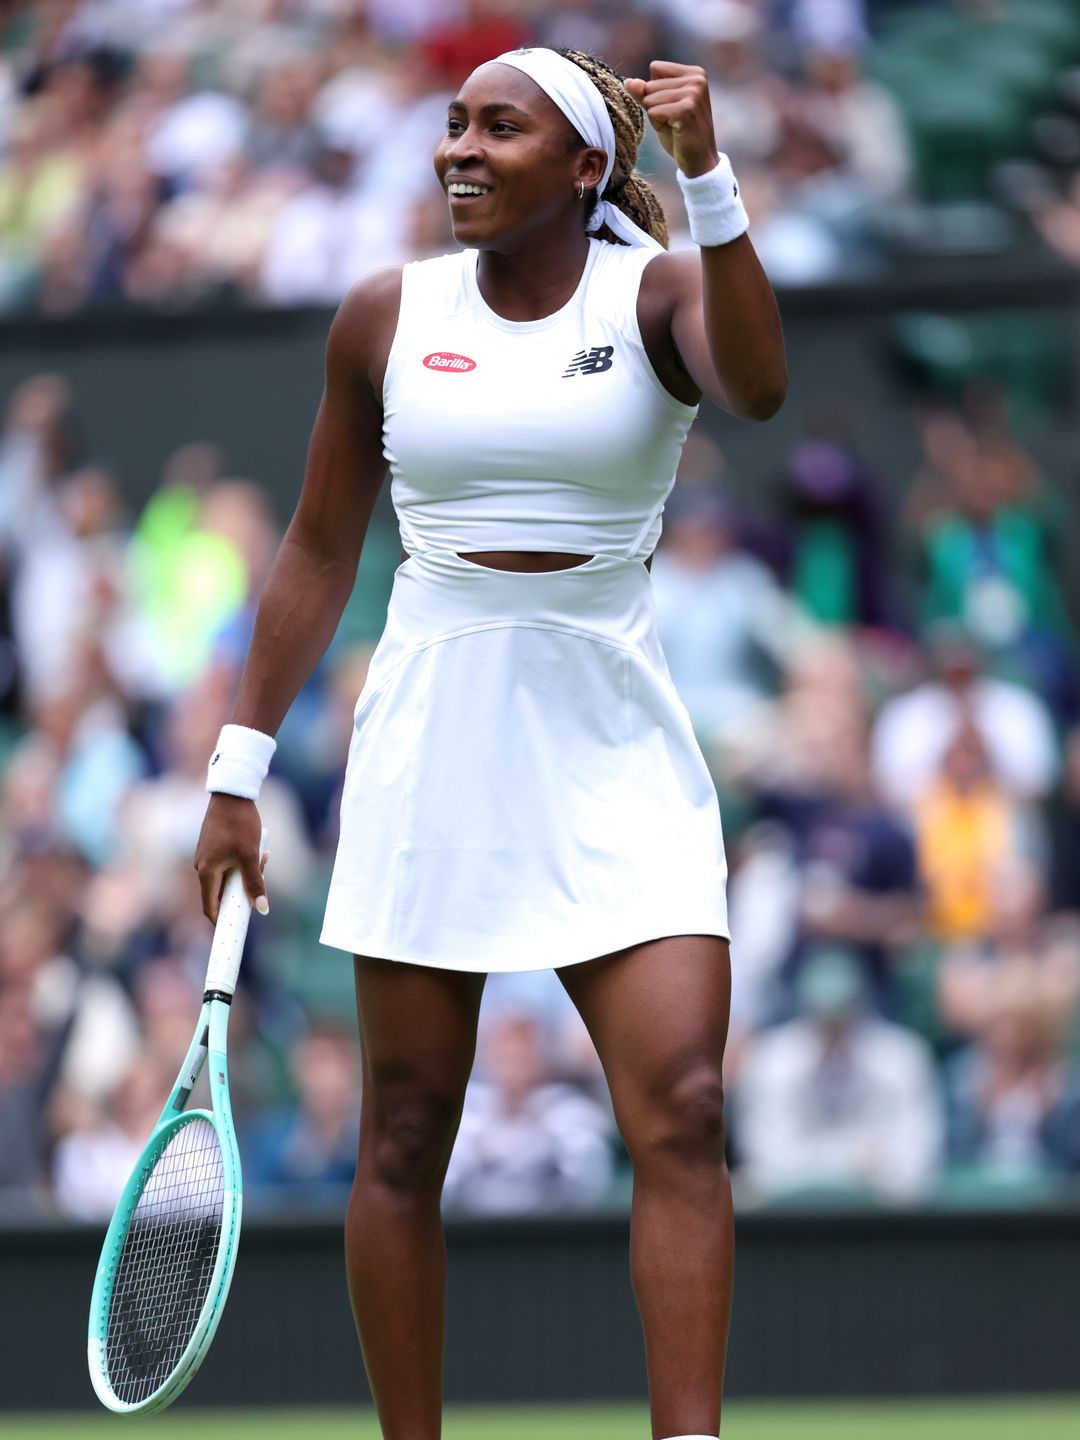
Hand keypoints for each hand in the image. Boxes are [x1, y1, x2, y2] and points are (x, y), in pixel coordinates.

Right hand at [195, 793, 268, 923]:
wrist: (231, 794)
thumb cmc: (239, 824)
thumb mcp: (250, 856)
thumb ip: (255, 883)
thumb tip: (262, 909)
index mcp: (206, 871)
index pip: (210, 907)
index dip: (222, 921)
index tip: (236, 930)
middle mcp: (201, 866)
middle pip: (219, 893)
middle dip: (241, 894)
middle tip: (261, 889)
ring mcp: (205, 856)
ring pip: (226, 877)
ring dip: (245, 876)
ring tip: (264, 859)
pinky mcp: (211, 847)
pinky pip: (226, 864)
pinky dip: (241, 864)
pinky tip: (259, 852)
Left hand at [624, 62, 718, 178]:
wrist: (699, 160)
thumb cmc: (680, 134)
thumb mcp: (660, 108)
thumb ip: (645, 92)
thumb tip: (629, 81)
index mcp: (694, 73)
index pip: (655, 68)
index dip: (656, 91)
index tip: (672, 107)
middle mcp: (697, 79)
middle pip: (650, 84)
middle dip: (655, 106)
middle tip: (674, 120)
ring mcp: (693, 94)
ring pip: (650, 99)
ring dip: (656, 117)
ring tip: (674, 126)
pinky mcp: (686, 110)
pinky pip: (653, 112)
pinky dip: (658, 125)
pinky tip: (675, 131)